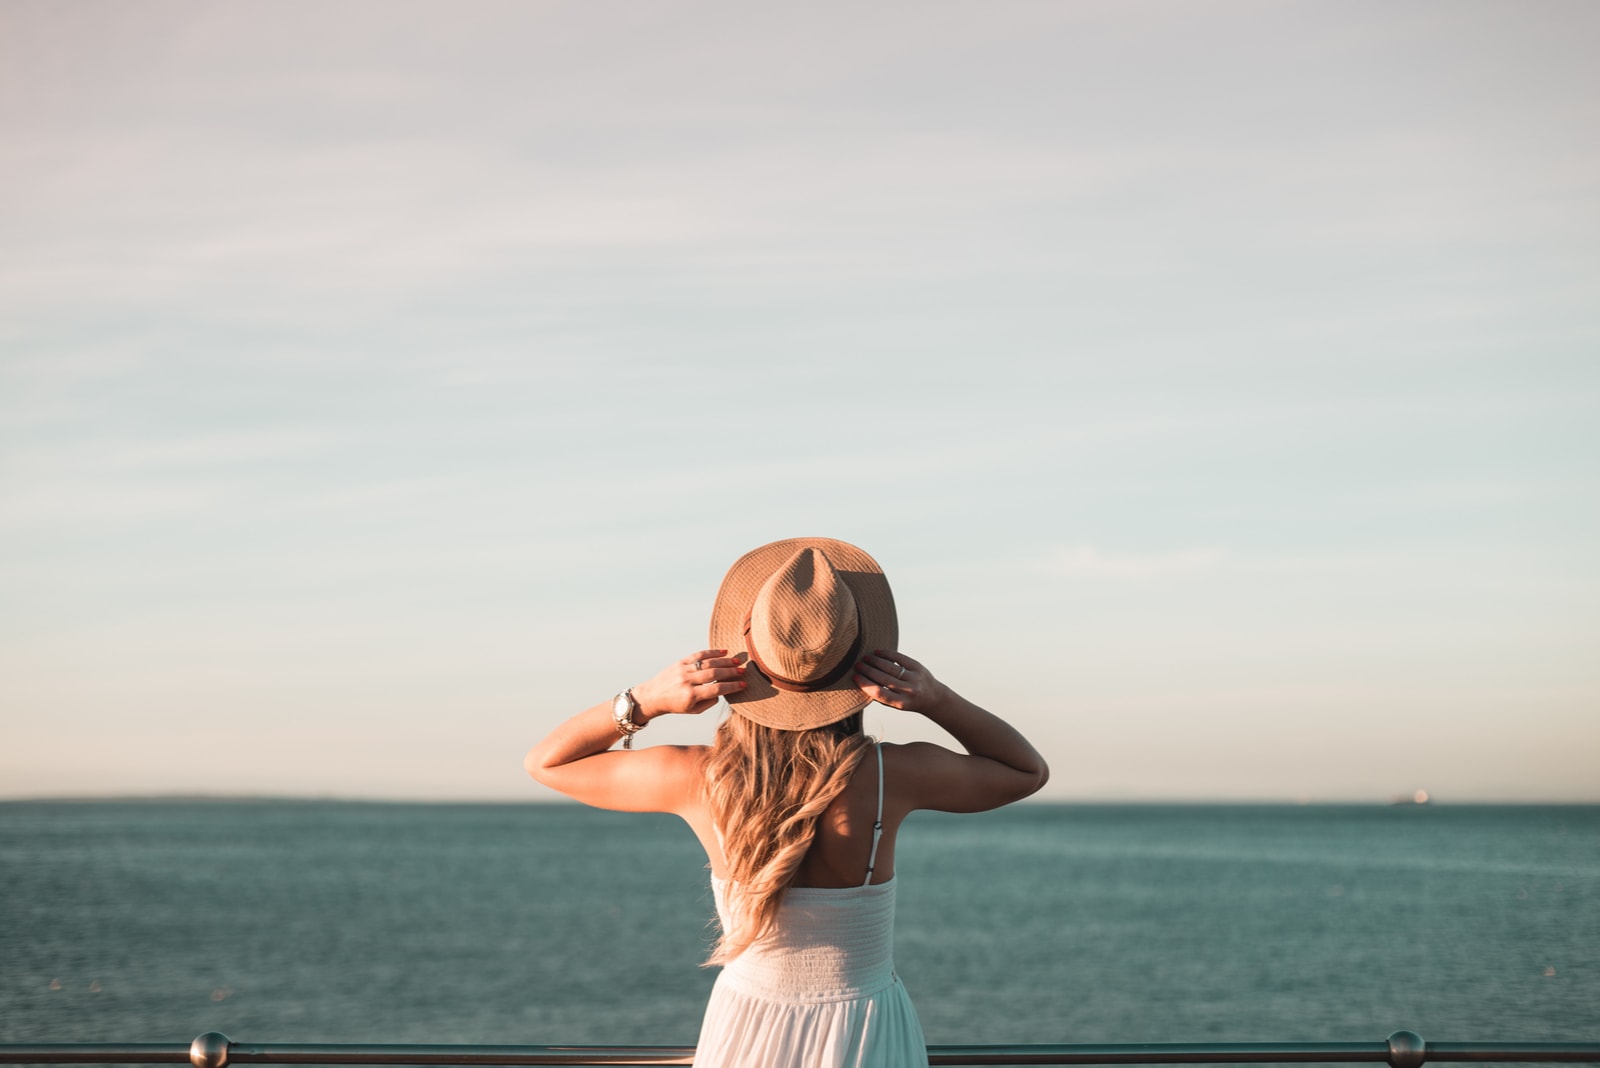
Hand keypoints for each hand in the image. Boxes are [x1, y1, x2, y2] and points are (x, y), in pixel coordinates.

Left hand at [632, 649, 746, 718]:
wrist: (653, 695)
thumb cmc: (676, 705)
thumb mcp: (693, 710)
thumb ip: (709, 702)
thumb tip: (722, 691)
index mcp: (690, 696)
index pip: (716, 690)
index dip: (731, 687)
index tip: (743, 685)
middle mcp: (687, 682)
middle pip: (713, 674)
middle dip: (731, 672)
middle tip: (743, 671)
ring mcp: (683, 670)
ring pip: (707, 663)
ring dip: (724, 661)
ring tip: (737, 661)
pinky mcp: (680, 662)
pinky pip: (698, 655)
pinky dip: (712, 652)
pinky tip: (724, 652)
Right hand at [854, 650, 946, 712]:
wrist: (933, 698)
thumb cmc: (908, 701)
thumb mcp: (896, 705)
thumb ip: (882, 696)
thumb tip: (862, 682)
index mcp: (901, 703)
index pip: (879, 693)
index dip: (865, 684)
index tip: (855, 677)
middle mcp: (909, 691)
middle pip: (884, 678)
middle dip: (868, 670)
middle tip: (857, 665)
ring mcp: (914, 678)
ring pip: (891, 667)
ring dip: (875, 661)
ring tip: (865, 658)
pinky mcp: (918, 667)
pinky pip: (900, 658)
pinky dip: (887, 654)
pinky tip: (877, 652)